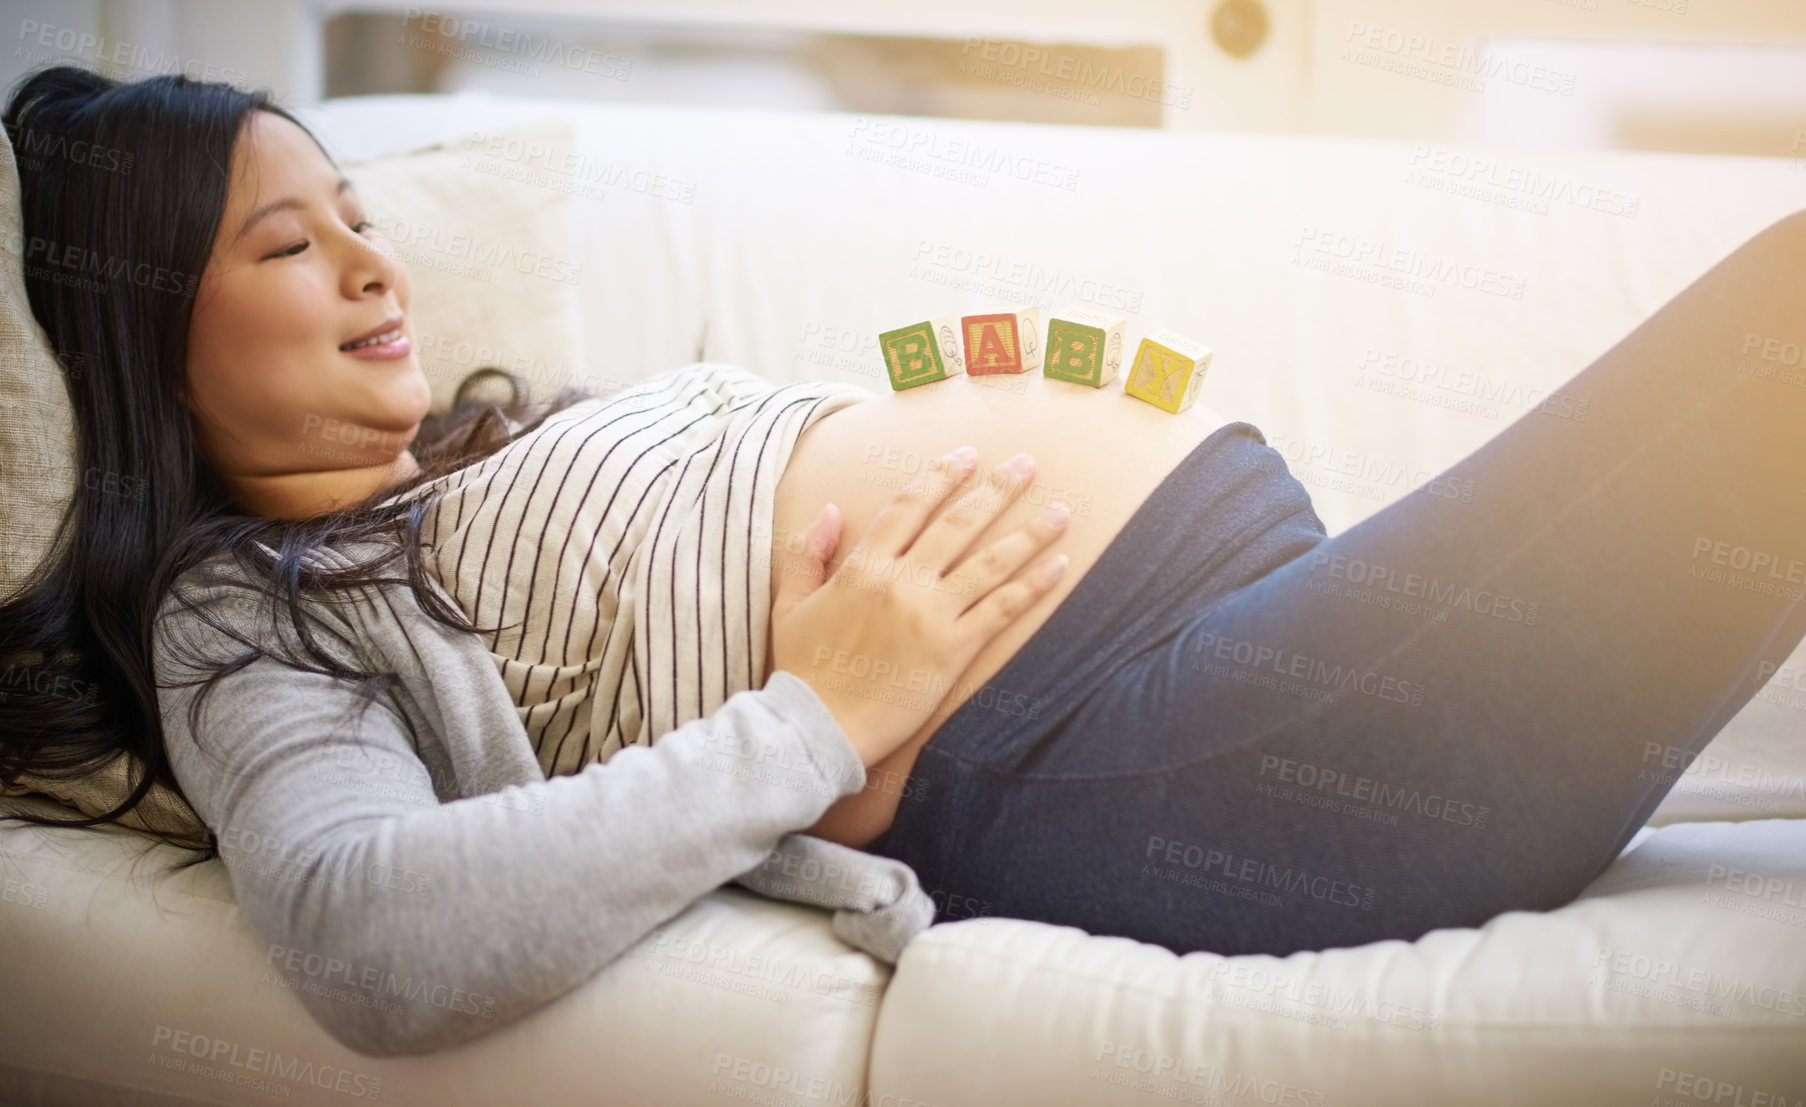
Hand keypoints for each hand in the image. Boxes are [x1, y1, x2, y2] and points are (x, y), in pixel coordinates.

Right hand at [769, 447, 1071, 766]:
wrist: (817, 728)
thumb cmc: (802, 672)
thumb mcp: (789, 605)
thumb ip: (807, 554)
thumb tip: (831, 510)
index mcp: (863, 567)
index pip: (909, 506)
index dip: (940, 476)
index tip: (966, 455)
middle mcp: (902, 582)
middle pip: (958, 524)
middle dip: (997, 490)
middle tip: (1027, 464)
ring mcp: (931, 615)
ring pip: (990, 563)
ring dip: (1029, 534)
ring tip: (1062, 513)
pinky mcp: (952, 650)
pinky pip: (1001, 610)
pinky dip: (1032, 587)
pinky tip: (1058, 567)